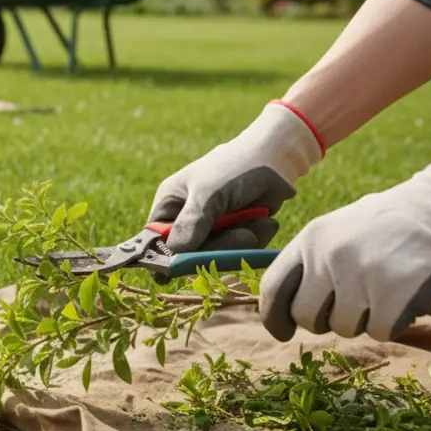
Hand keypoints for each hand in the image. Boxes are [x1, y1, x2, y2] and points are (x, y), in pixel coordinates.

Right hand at [148, 101, 323, 252]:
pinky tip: (264, 220)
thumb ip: (191, 223)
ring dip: (240, 242)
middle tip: (243, 235)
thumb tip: (173, 254)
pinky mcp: (234, 237)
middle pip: (189, 255)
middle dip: (218, 248)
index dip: (163, 256)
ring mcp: (211, 231)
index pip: (155, 240)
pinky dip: (255, 239)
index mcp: (169, 205)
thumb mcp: (208, 193)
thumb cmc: (233, 168)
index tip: (176, 270)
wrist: (275, 160)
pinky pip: (239, 253)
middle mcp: (186, 221)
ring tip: (257, 220)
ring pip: (217, 257)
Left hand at [259, 151, 430, 341]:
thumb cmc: (386, 225)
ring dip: (363, 320)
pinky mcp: (393, 296)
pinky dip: (391, 324)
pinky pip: (380, 333)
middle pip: (305, 316)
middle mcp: (329, 257)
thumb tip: (287, 307)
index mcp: (311, 239)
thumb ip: (311, 262)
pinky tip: (401, 299)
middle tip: (347, 309)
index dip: (273, 316)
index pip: (273, 287)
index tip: (282, 331)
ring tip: (381, 292)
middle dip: (323, 322)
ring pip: (344, 328)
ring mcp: (361, 276)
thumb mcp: (336, 229)